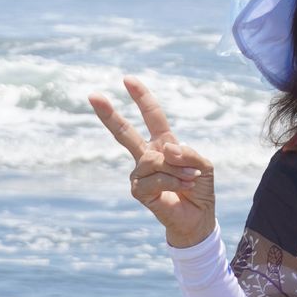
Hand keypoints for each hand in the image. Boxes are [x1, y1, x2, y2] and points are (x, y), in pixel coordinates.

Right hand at [88, 76, 217, 247]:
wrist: (197, 216)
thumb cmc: (199, 187)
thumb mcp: (204, 165)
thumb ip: (189, 154)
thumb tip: (166, 150)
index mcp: (163, 143)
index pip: (151, 116)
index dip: (142, 97)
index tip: (127, 79)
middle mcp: (148, 155)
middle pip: (125, 132)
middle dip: (109, 114)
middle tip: (92, 95)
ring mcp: (140, 173)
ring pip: (154, 160)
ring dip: (178, 169)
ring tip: (189, 179)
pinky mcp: (138, 190)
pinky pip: (156, 178)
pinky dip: (174, 182)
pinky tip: (182, 188)